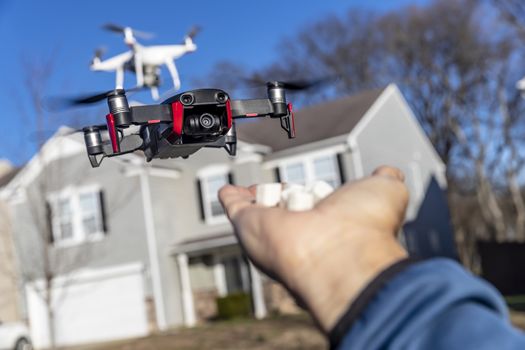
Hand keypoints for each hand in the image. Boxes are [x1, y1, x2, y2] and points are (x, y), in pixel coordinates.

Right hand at [218, 166, 409, 332]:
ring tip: (255, 188)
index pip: (320, 207)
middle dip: (285, 195)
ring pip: (262, 208)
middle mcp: (305, 230)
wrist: (340, 251)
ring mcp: (276, 229)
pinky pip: (235, 209)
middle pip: (289, 208)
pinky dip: (229, 199)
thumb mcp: (387, 190)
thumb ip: (385, 179)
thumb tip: (387, 171)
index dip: (316, 196)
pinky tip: (226, 191)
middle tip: (286, 188)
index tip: (314, 188)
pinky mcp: (249, 225)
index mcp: (334, 223)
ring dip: (258, 196)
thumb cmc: (367, 226)